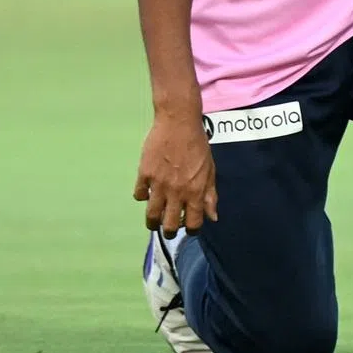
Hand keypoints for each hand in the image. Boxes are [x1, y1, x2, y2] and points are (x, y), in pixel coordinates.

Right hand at [133, 111, 217, 236]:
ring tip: (155, 218)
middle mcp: (177, 192)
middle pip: (168, 225)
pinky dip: (143, 196)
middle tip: (168, 227)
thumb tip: (212, 217)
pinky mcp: (144, 174)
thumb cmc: (198, 144)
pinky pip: (139, 195)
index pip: (192, 224)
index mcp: (195, 191)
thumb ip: (210, 195)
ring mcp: (159, 184)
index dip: (191, 229)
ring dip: (153, 221)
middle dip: (169, 231)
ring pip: (151, 216)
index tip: (188, 225)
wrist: (179, 121)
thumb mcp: (210, 169)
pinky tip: (148, 191)